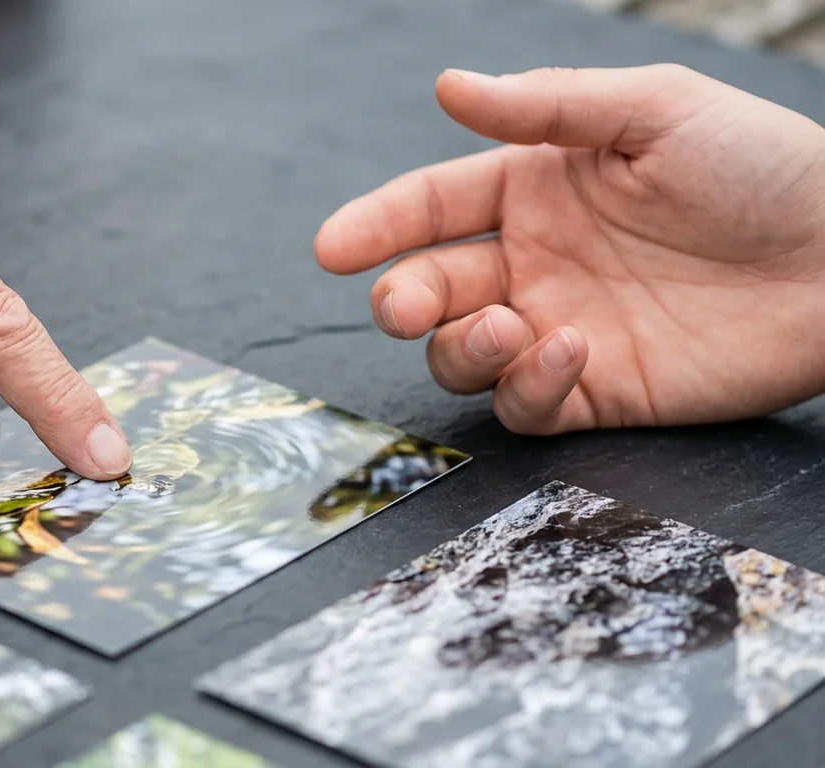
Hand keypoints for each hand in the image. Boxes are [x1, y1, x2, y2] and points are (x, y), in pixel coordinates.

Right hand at [315, 65, 824, 433]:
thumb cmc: (764, 168)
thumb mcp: (654, 111)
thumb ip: (546, 107)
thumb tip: (450, 85)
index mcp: (536, 188)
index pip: (431, 206)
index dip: (376, 224)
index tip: (333, 247)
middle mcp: (534, 261)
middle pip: (427, 289)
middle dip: (400, 299)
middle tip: (407, 303)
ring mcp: (558, 329)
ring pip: (459, 356)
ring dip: (462, 346)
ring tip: (512, 325)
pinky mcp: (594, 390)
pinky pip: (524, 404)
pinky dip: (527, 385)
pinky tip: (570, 349)